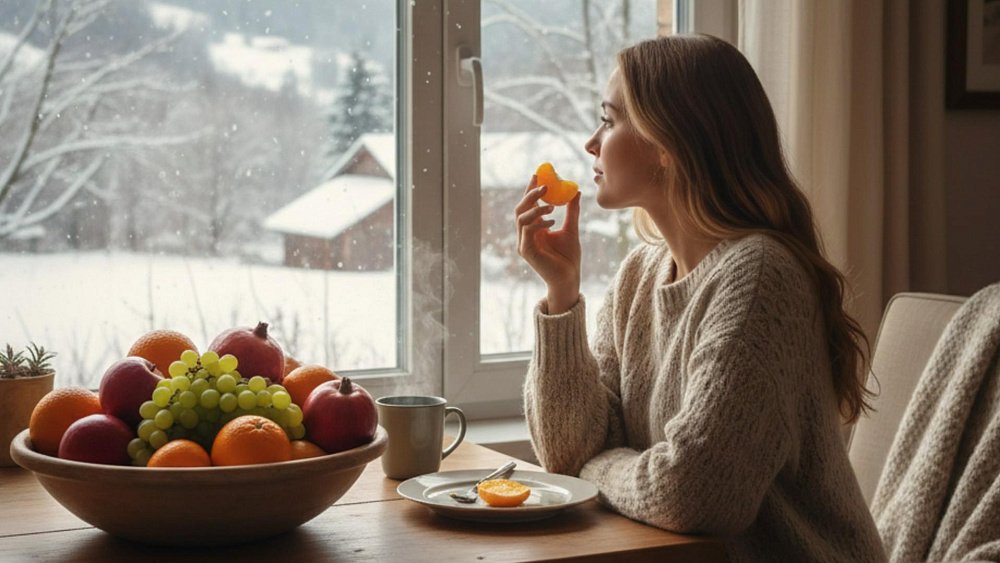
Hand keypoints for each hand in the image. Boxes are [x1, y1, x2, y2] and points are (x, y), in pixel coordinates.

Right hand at [515, 174, 580, 313]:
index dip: (530, 190)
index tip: (538, 175)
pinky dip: (539, 223)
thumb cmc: (569, 257)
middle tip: (545, 186)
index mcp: (533, 229)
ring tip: (552, 205)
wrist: (569, 278)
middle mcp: (525, 235)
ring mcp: (524, 243)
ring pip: (521, 218)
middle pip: (520, 209)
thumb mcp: (572, 229)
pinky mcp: (527, 251)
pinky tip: (553, 221)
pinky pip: (528, 231)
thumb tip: (576, 191)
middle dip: (531, 195)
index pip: (528, 205)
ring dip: (536, 208)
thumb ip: (571, 211)